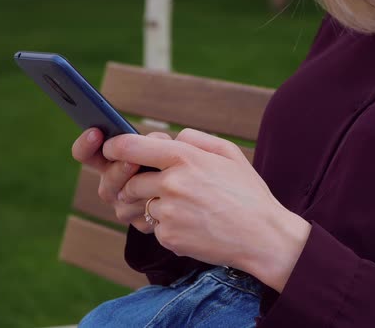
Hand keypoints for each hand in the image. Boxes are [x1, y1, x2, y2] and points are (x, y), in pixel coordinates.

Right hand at [71, 128, 170, 233]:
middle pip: (107, 180)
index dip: (86, 144)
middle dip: (120, 170)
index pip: (86, 154)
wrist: (188, 192)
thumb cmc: (172, 162)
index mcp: (109, 161)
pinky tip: (167, 198)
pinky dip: (155, 205)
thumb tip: (156, 142)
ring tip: (157, 181)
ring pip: (124, 201)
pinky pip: (143, 217)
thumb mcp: (162, 146)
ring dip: (141, 189)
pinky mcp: (141, 222)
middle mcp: (111, 185)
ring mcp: (123, 205)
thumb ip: (154, 142)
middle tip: (132, 162)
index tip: (95, 133)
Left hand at [102, 128, 311, 291]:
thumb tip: (169, 137)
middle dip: (138, 184)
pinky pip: (154, 228)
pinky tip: (191, 225)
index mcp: (185, 158)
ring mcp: (169, 213)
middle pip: (130, 181)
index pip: (131, 147)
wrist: (263, 237)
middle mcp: (172, 184)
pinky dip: (166, 227)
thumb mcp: (229, 153)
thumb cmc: (247, 193)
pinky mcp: (169, 237)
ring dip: (149, 206)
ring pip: (139, 206)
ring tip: (179, 208)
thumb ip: (195, 138)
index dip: (114, 148)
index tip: (111, 150)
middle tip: (158, 188)